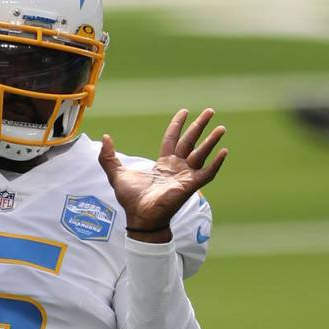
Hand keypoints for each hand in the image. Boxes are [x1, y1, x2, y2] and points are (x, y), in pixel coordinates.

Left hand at [98, 108, 227, 243]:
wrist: (140, 217)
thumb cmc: (131, 199)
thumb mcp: (117, 174)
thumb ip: (109, 156)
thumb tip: (105, 137)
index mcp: (162, 163)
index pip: (173, 139)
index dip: (178, 125)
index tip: (184, 111)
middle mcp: (177, 167)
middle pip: (190, 141)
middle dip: (200, 126)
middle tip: (210, 111)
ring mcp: (185, 176)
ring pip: (201, 153)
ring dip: (211, 141)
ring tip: (221, 128)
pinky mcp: (190, 185)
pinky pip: (207, 173)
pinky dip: (216, 163)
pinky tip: (224, 152)